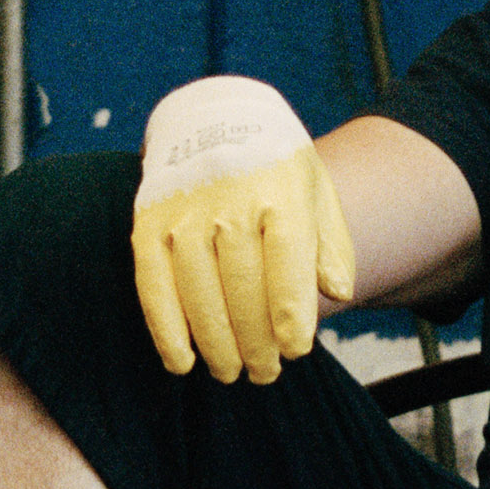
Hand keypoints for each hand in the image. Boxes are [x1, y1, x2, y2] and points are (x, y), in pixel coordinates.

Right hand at [130, 72, 355, 383]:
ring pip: (198, 292)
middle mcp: (228, 199)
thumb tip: (340, 294)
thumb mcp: (315, 189)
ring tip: (232, 372)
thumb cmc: (274, 168)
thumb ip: (331, 243)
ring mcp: (184, 212)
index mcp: (278, 190)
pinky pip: (154, 285)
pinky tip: (182, 361)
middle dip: (256, 340)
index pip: (286, 260)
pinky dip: (166, 329)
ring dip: (215, 343)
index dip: (290, 311)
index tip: (295, 349)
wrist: (212, 114)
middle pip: (242, 286)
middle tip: (265, 373)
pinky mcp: (149, 223)